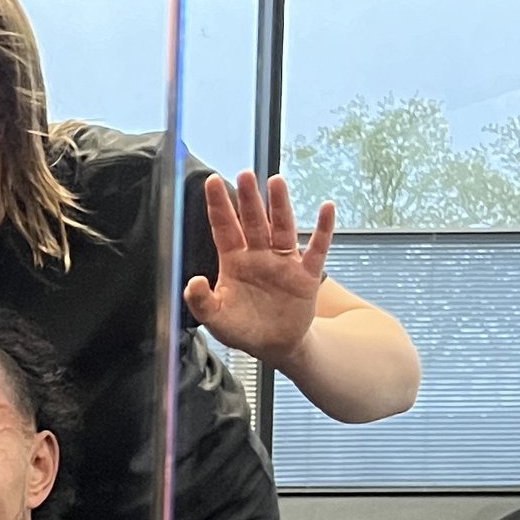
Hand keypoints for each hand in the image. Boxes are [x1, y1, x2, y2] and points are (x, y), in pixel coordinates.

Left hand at [187, 169, 332, 367]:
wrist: (273, 345)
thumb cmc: (243, 329)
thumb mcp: (216, 319)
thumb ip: (201, 301)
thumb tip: (193, 282)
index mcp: (234, 262)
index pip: (224, 227)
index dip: (219, 205)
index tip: (212, 181)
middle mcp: (259, 255)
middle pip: (253, 221)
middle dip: (249, 198)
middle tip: (245, 173)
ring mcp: (283, 262)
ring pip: (282, 227)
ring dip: (279, 205)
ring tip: (276, 182)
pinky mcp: (306, 274)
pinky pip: (316, 248)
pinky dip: (322, 229)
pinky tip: (326, 209)